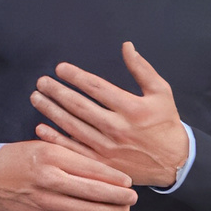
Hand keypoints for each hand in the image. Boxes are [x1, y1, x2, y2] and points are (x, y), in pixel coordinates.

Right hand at [0, 139, 136, 210]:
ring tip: (123, 210)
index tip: (129, 181)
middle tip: (133, 198)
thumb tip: (105, 168)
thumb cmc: (21, 158)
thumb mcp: (45, 146)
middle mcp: (50, 178)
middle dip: (118, 197)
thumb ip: (72, 155)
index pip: (92, 168)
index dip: (114, 177)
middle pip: (94, 191)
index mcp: (53, 155)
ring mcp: (45, 201)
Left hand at [31, 42, 189, 187]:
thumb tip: (126, 46)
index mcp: (132, 108)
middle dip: (57, 92)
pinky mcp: (103, 164)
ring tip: (36, 98)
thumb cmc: (166, 123)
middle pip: (80, 107)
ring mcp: (108, 148)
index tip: (60, 68)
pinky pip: (75, 150)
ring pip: (73, 127)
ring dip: (52, 111)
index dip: (76, 76)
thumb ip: (142, 69)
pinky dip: (56, 140)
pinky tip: (41, 128)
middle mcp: (118, 128)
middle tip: (41, 82)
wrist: (173, 162)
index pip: (97, 88)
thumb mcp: (162, 92)